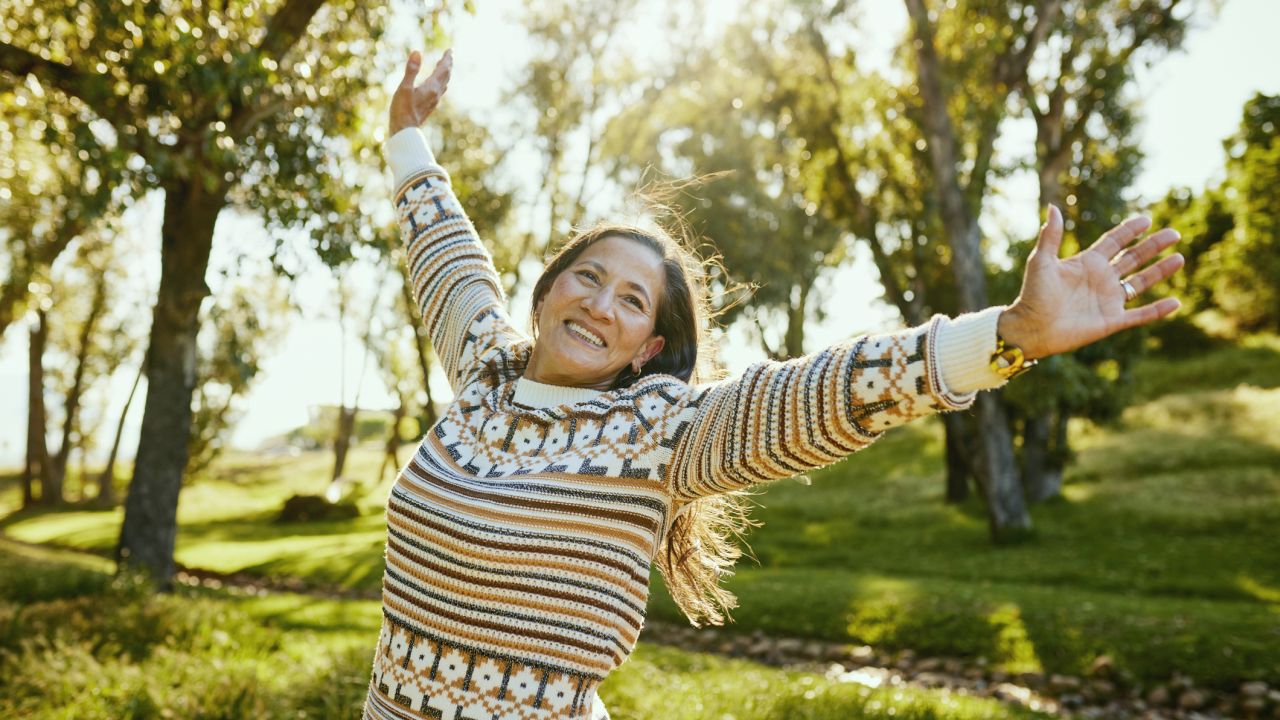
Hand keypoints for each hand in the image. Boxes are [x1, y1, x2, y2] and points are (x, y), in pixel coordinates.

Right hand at [388, 49, 451, 135]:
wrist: (404, 130)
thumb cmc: (402, 110)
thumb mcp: (404, 88)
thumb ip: (411, 70)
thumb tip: (417, 52)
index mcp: (431, 87)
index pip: (443, 70)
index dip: (447, 59)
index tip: (450, 50)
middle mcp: (435, 94)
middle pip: (446, 76)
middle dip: (448, 64)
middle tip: (449, 54)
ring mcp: (434, 100)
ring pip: (444, 83)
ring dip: (445, 73)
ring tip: (444, 66)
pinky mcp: (430, 106)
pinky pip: (439, 90)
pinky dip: (440, 82)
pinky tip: (437, 84)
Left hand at [998, 205, 1184, 359]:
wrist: (1031, 328)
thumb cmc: (1032, 294)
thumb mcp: (1041, 261)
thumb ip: (1051, 236)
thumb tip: (1052, 207)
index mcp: (1087, 263)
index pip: (1114, 242)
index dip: (1129, 231)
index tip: (1146, 219)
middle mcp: (1101, 279)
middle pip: (1133, 258)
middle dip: (1153, 246)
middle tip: (1173, 234)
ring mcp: (1108, 300)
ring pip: (1141, 282)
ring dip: (1160, 271)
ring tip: (1179, 258)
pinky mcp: (1112, 321)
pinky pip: (1140, 315)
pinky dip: (1157, 310)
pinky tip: (1176, 302)